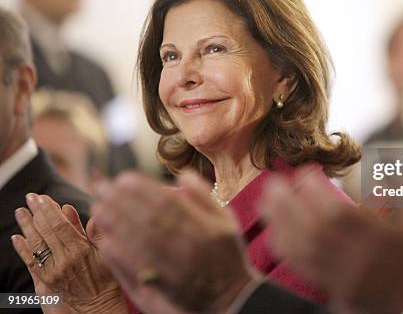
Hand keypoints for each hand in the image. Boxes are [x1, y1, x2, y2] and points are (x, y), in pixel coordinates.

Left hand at [11, 194, 127, 313]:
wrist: (98, 307)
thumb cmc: (107, 278)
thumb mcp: (106, 252)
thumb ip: (93, 231)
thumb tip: (79, 212)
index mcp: (81, 250)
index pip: (60, 224)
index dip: (49, 209)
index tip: (43, 197)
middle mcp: (64, 260)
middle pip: (45, 231)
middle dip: (36, 212)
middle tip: (30, 197)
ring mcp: (53, 271)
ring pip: (36, 244)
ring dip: (26, 226)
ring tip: (20, 211)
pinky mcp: (45, 281)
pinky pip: (30, 261)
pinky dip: (22, 248)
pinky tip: (17, 237)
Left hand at [93, 171, 256, 312]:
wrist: (233, 297)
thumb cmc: (228, 256)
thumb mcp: (226, 221)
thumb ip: (204, 197)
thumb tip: (182, 175)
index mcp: (202, 226)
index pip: (166, 201)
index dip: (142, 188)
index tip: (123, 178)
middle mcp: (188, 244)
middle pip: (147, 217)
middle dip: (121, 200)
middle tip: (102, 187)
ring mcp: (175, 266)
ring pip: (138, 240)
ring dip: (115, 223)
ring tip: (98, 208)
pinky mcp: (164, 285)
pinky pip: (136, 267)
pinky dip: (119, 253)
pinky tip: (105, 240)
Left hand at [261, 166, 402, 313]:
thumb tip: (396, 170)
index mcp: (380, 242)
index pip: (338, 214)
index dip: (316, 191)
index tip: (306, 172)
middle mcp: (357, 260)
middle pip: (311, 230)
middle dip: (287, 204)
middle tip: (272, 182)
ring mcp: (344, 278)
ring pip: (302, 251)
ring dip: (280, 223)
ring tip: (265, 201)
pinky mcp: (337, 291)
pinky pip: (305, 270)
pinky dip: (286, 249)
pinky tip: (275, 232)